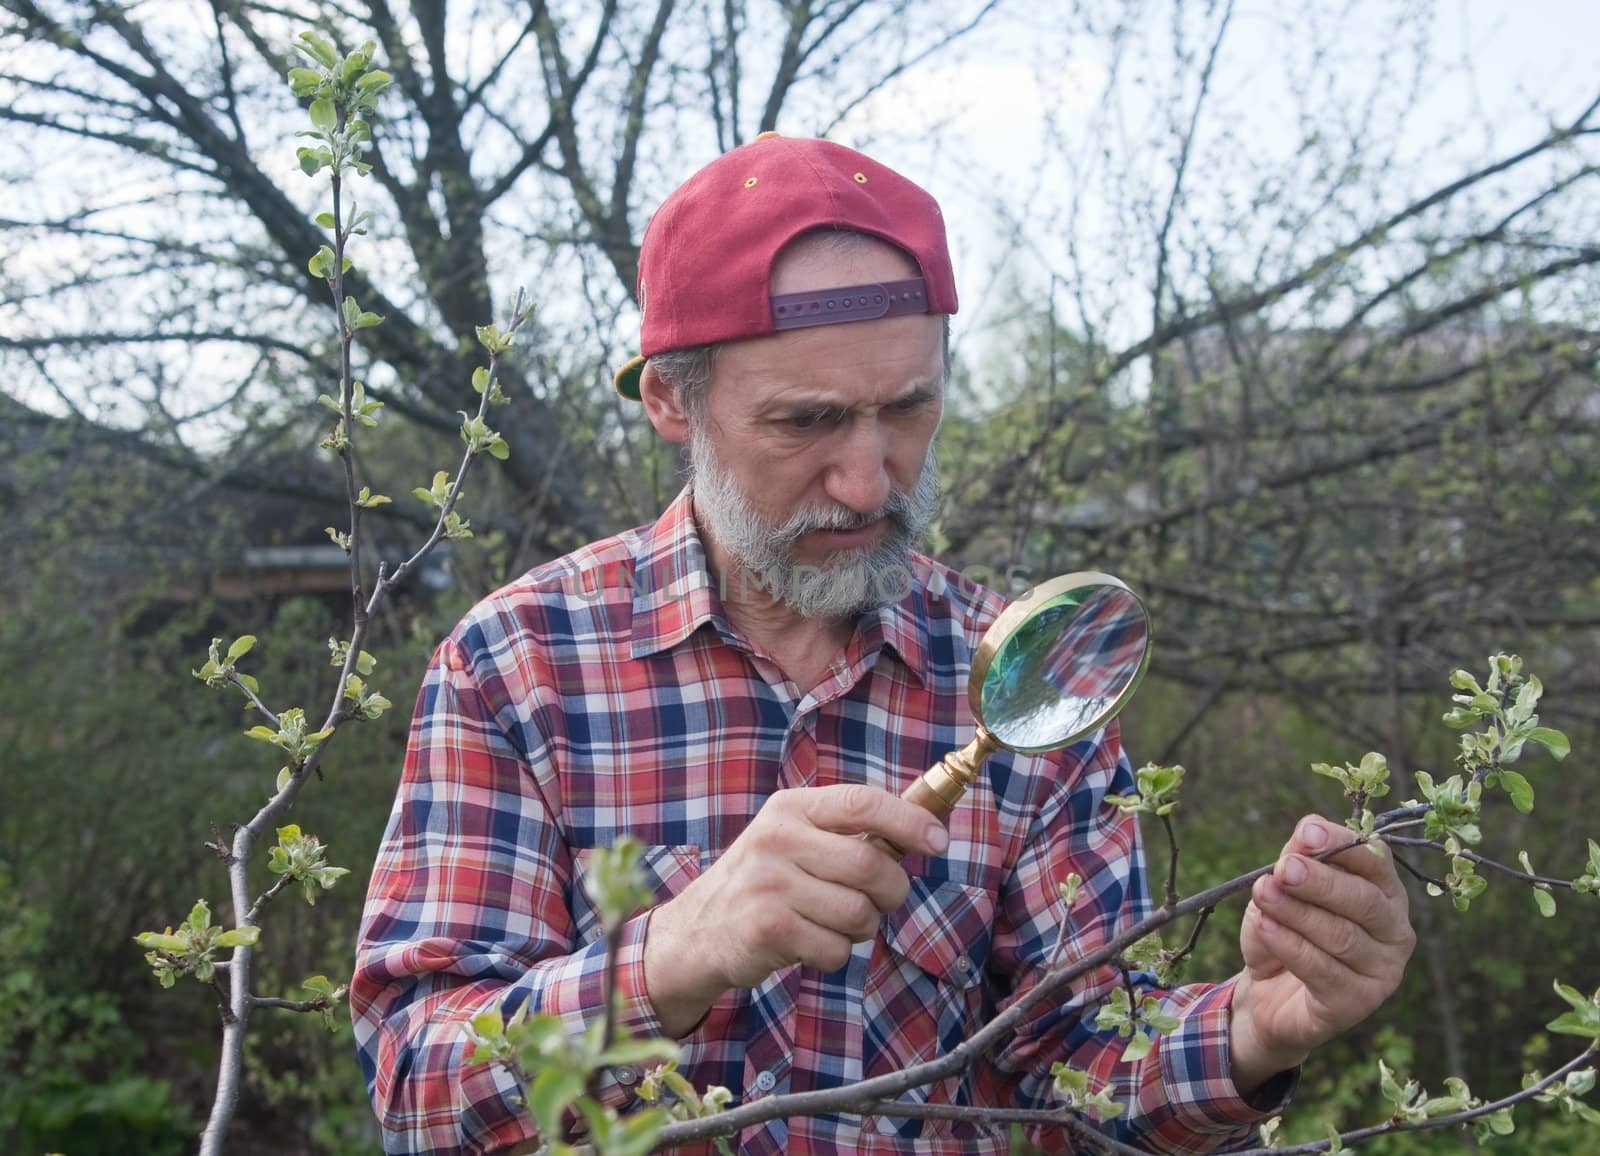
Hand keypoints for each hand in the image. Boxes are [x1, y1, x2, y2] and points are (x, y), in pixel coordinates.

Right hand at [643, 784, 948, 1035]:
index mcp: (791, 807)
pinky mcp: (767, 929)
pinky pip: (836, 948)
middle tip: (881, 900)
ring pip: (859, 912)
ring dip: (862, 928)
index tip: (938, 840)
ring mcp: (769, 884)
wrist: (698, 930)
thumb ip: (850, 832)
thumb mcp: (795, 838)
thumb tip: (928, 826)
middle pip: (870, 864)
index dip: (909, 821)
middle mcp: (777, 838)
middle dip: (891, 891)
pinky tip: (810, 943)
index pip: (862, 802)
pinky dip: (836, 953)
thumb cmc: (766, 882)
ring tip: (836, 922)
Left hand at [1230, 814, 1416, 1093]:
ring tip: (1263, 895)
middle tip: (1284, 869)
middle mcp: (1394, 930)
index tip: (1308, 833)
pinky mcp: (1358, 1002)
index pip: (1376, 861)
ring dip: (1298, 913)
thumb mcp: (1284, 888)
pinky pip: (1324, 970)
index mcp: (1384, 892)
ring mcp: (1383, 970)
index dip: (1343, 845)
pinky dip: (1290, 945)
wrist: (1267, 992)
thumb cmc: (1284, 929)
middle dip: (1322, 881)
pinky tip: (1266, 927)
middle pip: (1365, 900)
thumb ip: (1297, 858)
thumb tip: (1308, 830)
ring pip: (1343, 936)